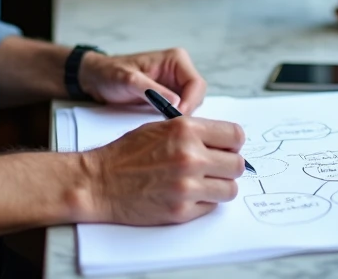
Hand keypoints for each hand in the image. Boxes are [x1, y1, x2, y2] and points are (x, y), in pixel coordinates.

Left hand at [78, 47, 206, 113]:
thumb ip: (152, 91)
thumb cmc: (110, 74)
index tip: (176, 117)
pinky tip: (162, 124)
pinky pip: (182, 110)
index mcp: (176, 59)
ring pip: (192, 105)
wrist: (97, 79)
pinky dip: (175, 119)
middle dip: (187, 111)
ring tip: (163, 124)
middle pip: (198, 96)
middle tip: (169, 124)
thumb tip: (177, 102)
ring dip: (181, 116)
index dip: (190, 103)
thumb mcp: (128, 81)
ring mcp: (176, 84)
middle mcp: (180, 70)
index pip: (197, 84)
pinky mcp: (170, 97)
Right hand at [80, 116, 245, 224]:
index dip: (233, 143)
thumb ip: (193, 131)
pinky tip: (186, 194)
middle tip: (214, 168)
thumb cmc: (126, 153)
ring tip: (202, 183)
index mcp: (186, 130)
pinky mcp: (182, 210)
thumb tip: (222, 141)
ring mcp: (187, 186)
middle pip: (237, 165)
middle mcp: (190, 157)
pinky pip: (212, 207)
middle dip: (228, 166)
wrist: (100, 182)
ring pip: (230, 189)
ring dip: (219, 186)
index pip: (235, 136)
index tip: (227, 148)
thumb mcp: (160, 127)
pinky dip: (203, 202)